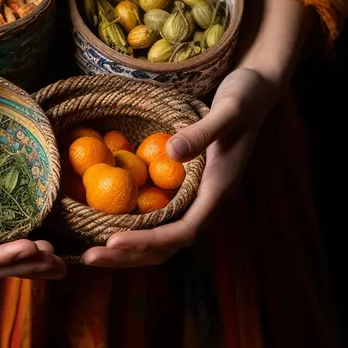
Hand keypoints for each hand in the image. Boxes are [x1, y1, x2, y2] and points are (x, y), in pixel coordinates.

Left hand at [82, 67, 278, 268]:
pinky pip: (162, 213)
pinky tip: (109, 220)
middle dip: (130, 255)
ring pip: (164, 235)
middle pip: (169, 244)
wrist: (257, 91)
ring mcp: (199, 194)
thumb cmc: (245, 97)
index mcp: (219, 189)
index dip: (148, 240)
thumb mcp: (229, 110)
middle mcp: (209, 199)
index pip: (183, 231)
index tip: (112, 240)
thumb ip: (203, 132)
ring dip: (131, 247)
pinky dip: (137, 224)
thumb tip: (171, 152)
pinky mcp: (189, 184)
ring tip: (93, 250)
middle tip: (90, 257)